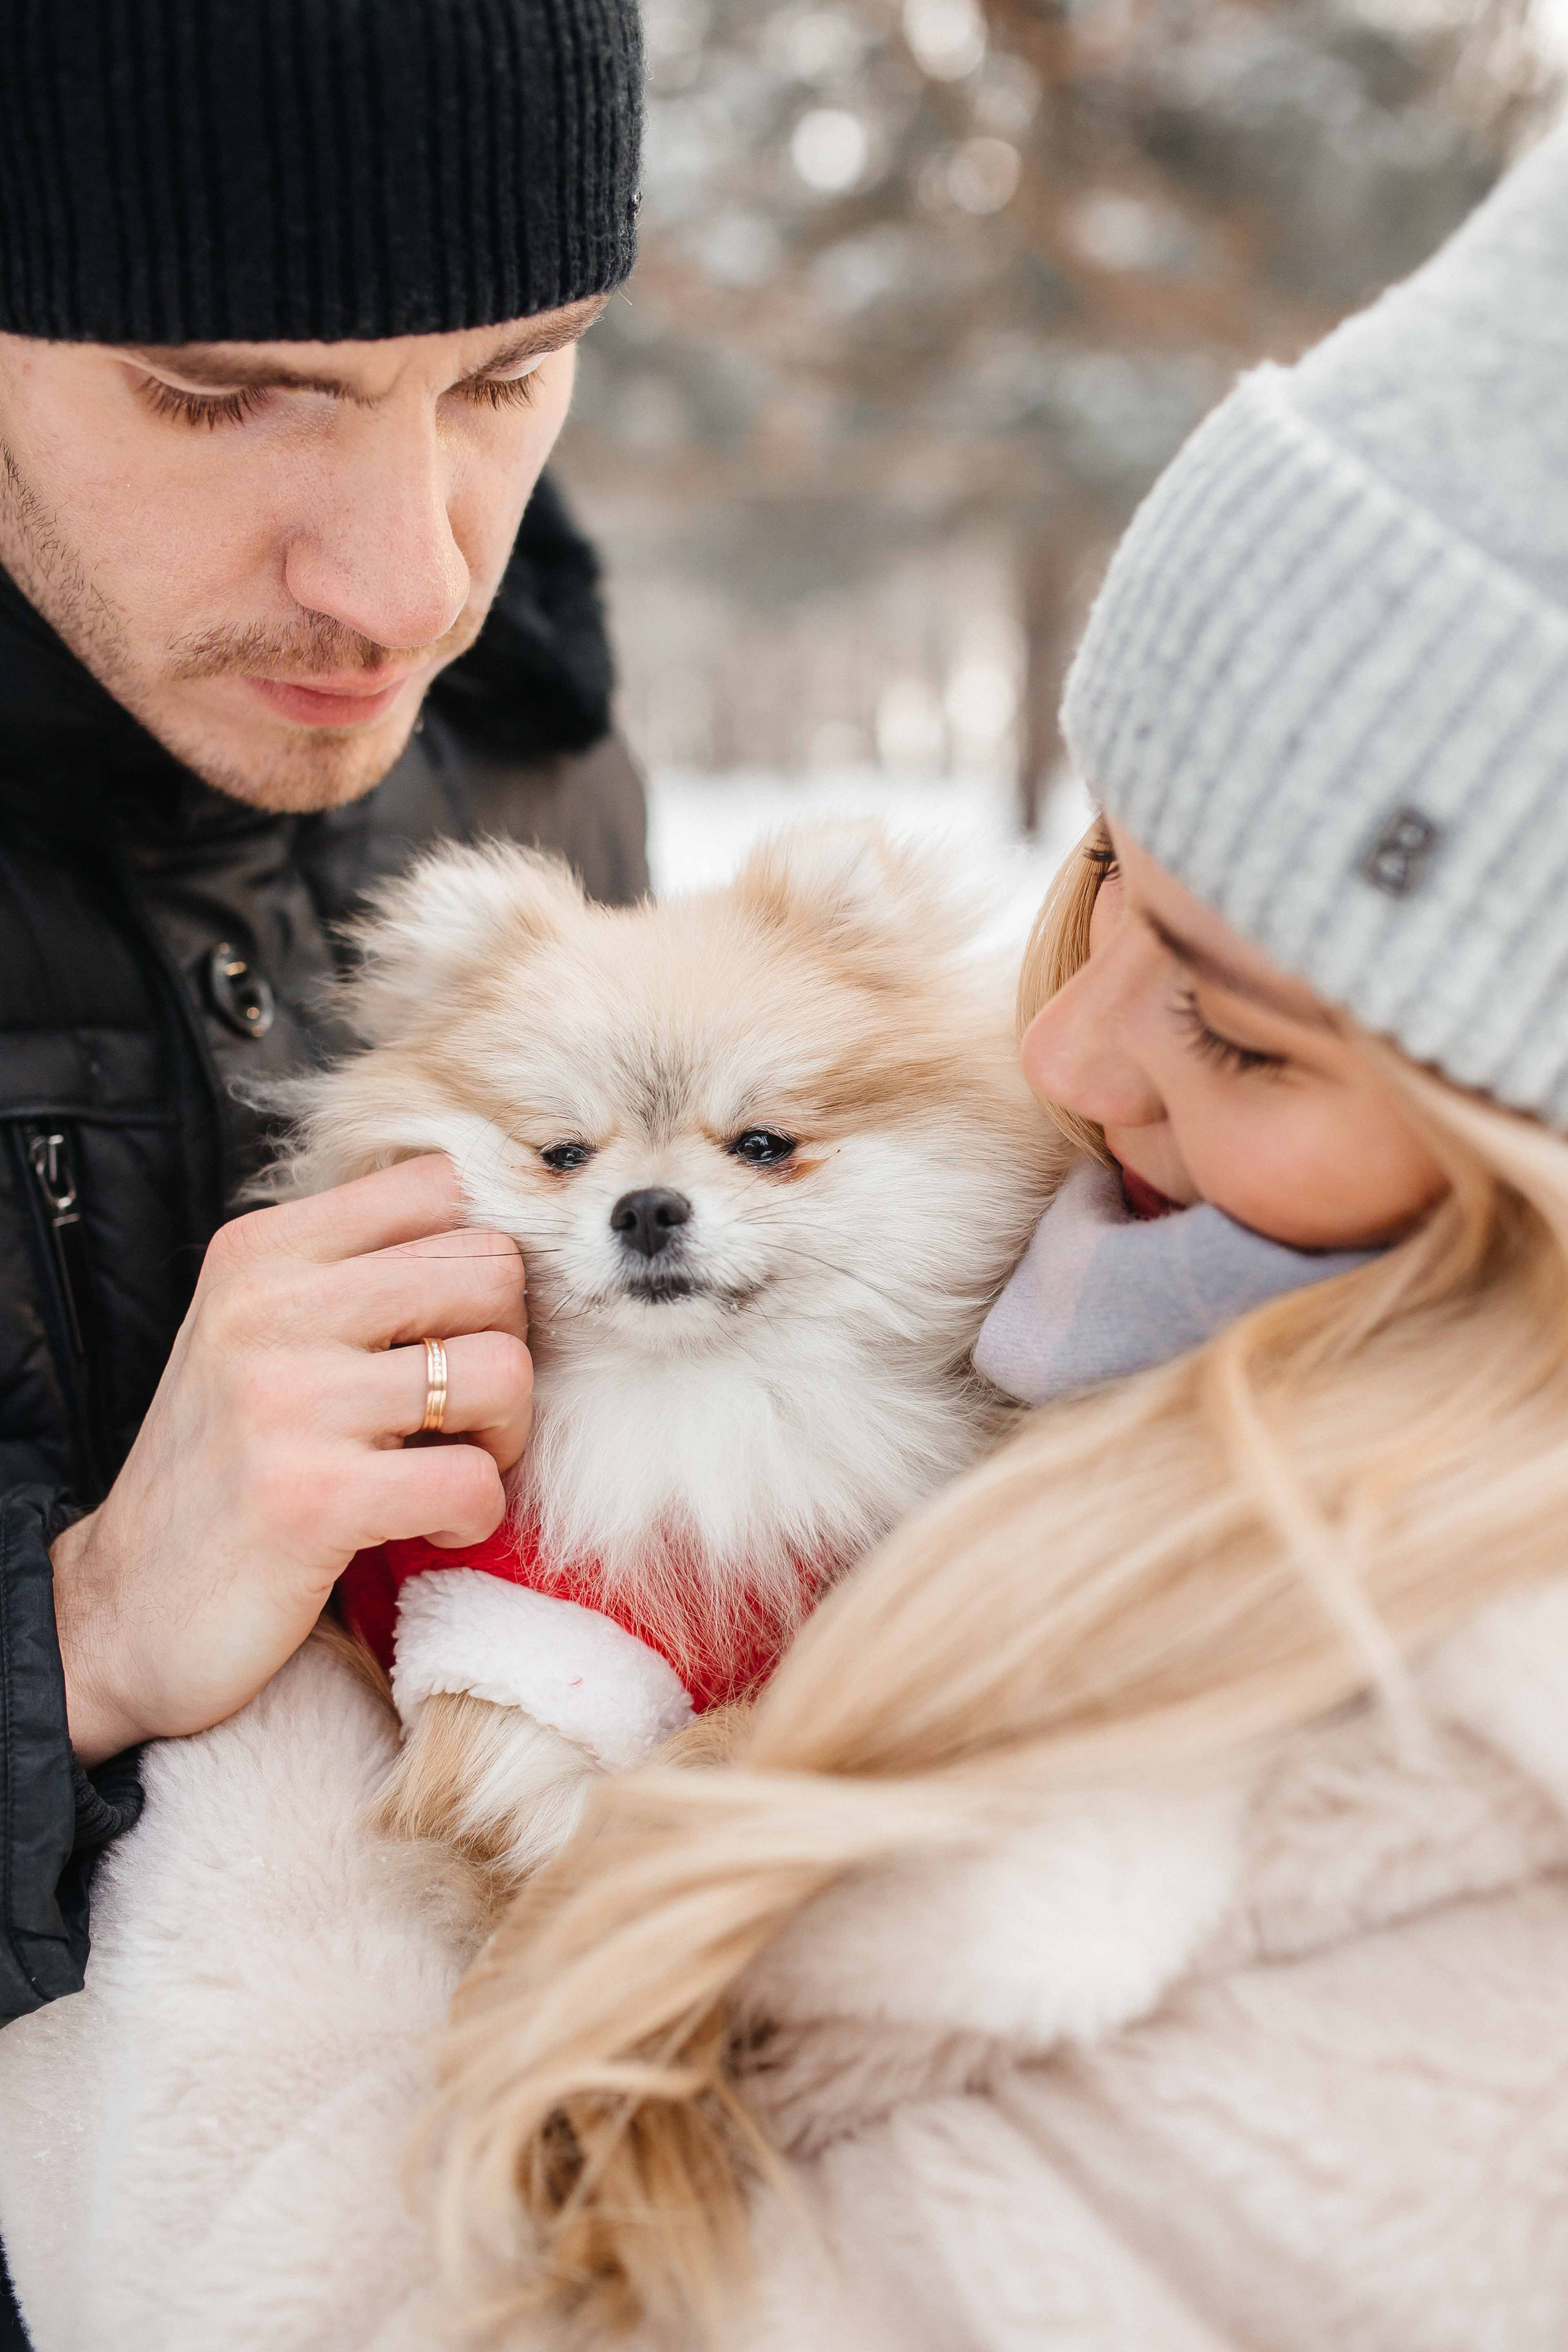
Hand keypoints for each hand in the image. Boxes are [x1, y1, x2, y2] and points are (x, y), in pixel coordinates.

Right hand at [50, 1155, 531, 1764]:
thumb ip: (356, 1273)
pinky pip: (473, 1480)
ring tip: (452, 1462)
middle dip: (508, 1343)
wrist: (125, 1609)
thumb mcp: (264, 1334)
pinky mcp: (312, 1500)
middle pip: (491, 1267)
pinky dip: (477, 1514)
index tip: (460, 1322)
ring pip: (501, 1369)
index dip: (483, 1254)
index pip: (439, 1183)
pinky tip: (434, 1527)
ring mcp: (287, 1401)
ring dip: (505, 1433)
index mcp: (261, 1251)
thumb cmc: (226, 1466)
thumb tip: (506, 1236)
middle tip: (465, 1408)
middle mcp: (269, 1308)